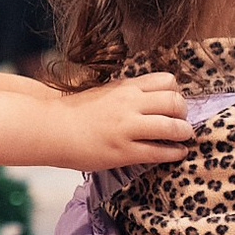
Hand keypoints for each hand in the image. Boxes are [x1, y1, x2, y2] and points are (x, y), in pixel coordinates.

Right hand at [53, 71, 192, 170]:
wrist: (50, 129)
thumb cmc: (74, 112)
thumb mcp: (104, 92)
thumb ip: (128, 93)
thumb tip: (151, 99)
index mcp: (126, 87)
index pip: (168, 81)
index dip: (176, 93)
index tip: (172, 104)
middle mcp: (129, 104)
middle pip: (175, 102)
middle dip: (184, 113)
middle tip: (181, 122)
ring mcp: (127, 128)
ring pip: (173, 127)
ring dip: (184, 133)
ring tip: (183, 138)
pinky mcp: (123, 151)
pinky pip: (160, 152)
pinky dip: (175, 153)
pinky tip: (177, 153)